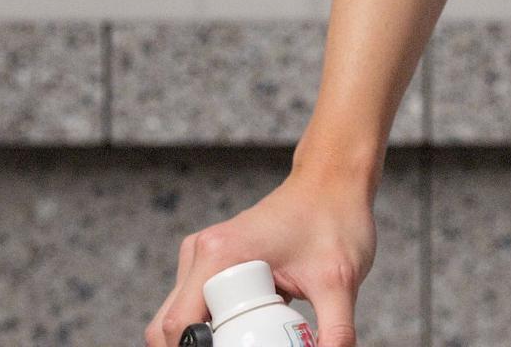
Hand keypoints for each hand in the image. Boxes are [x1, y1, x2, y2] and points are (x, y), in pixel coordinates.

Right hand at [144, 169, 376, 346]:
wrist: (335, 181)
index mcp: (219, 254)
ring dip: (208, 339)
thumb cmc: (336, 218)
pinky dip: (213, 327)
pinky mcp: (212, 262)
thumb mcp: (339, 281)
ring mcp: (202, 256)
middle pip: (171, 326)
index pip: (179, 326)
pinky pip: (196, 306)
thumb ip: (336, 328)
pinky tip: (248, 331)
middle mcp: (201, 253)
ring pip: (180, 318)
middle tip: (246, 346)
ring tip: (249, 339)